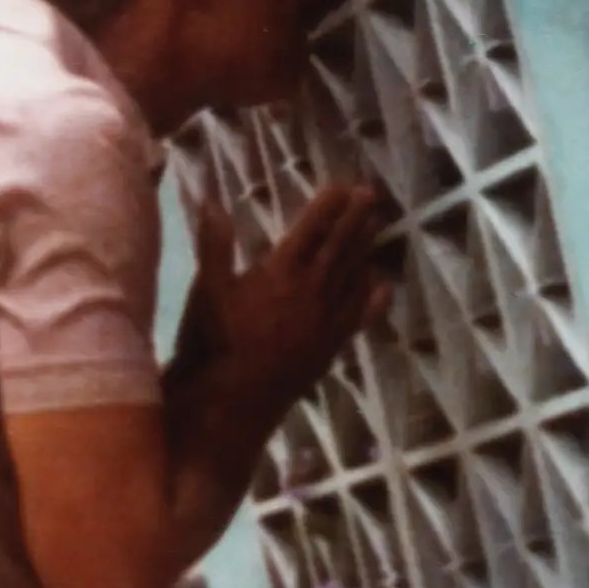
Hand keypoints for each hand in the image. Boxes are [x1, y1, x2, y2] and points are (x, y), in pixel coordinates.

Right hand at [177, 183, 396, 409]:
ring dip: (365, 249)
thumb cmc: (213, 343)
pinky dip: (371, 298)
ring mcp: (325, 320)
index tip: (343, 186)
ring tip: (378, 226)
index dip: (327, 206)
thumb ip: (214, 244)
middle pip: (338, 247)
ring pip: (352, 276)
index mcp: (279, 271)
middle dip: (354, 219)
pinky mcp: (330, 346)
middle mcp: (310, 290)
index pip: (310, 229)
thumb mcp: (206, 289)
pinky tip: (382, 285)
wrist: (231, 402)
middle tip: (371, 195)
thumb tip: (211, 200)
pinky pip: (358, 316)